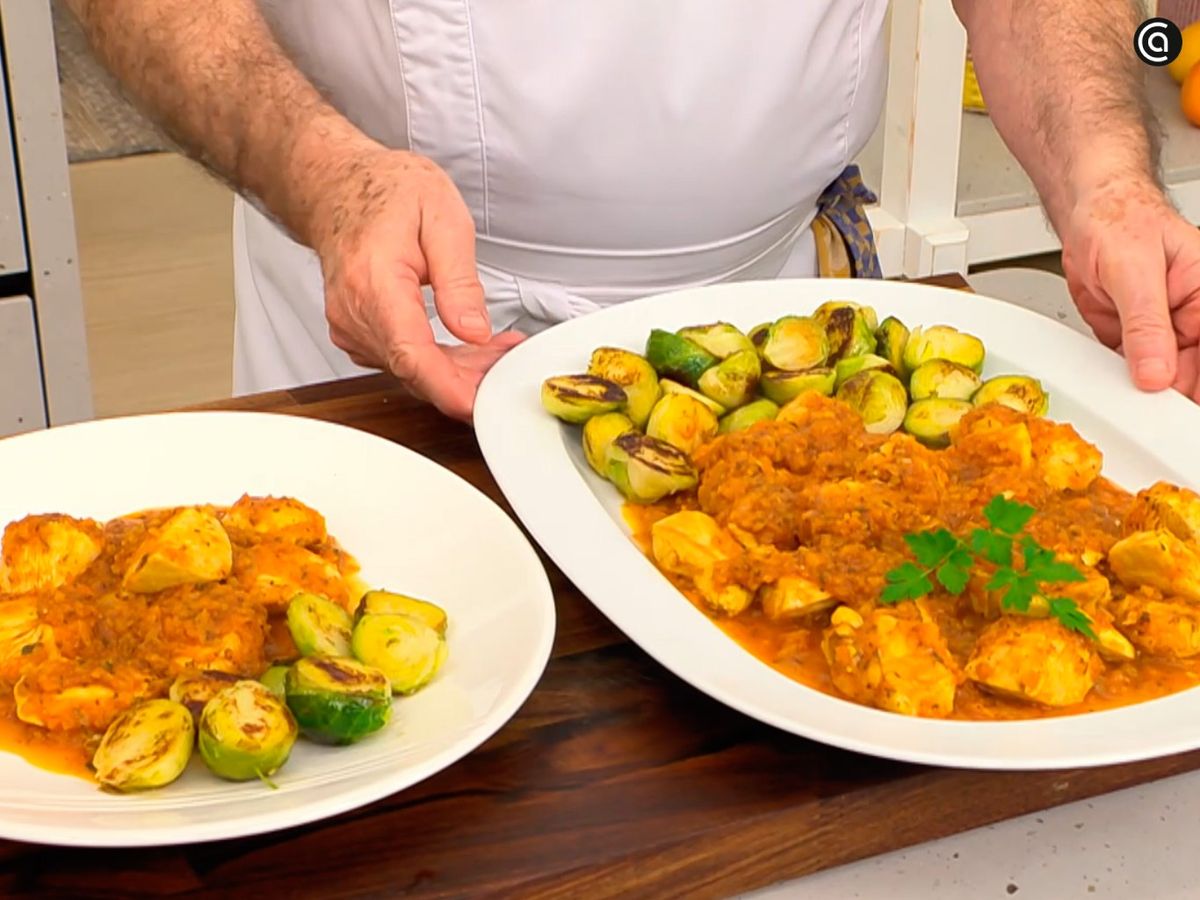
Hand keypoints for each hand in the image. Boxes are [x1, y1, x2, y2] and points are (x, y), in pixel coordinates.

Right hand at [308, 143, 523, 421]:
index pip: (411, 355)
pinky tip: (466, 345)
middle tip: (509, 357)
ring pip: (412, 370)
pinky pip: (402, 359)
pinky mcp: (358, 333)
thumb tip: (474, 330)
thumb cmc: (386, 192)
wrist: (340, 184)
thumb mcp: (441, 217)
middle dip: (469, 376)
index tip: (477, 405)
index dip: (448, 388)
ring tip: (496, 346)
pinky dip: (437, 359)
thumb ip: (459, 279)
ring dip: (458, 367)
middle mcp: (355, 313)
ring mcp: (352, 327)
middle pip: (417, 370)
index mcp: (374, 284)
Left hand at [1061, 177, 1199, 402]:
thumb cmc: (1118, 220)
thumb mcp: (1133, 270)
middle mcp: (1193, 316)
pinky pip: (1133, 373)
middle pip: (1194, 374)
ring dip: (1148, 396)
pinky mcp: (1135, 340)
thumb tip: (1156, 374)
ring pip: (1165, 380)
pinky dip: (1124, 387)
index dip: (1197, 384)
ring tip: (1137, 411)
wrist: (1087, 214)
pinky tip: (1118, 395)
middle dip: (1176, 398)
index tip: (1184, 409)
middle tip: (1156, 420)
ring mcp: (1164, 331)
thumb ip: (1146, 324)